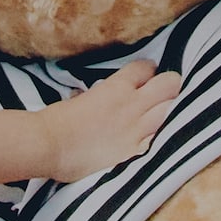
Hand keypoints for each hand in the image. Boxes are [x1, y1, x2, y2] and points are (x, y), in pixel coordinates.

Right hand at [41, 60, 180, 182]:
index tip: (145, 74)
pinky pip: (158, 140)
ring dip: (169, 109)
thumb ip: (91, 96)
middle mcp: (132, 105)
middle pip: (169, 85)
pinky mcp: (135, 151)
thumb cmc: (55, 119)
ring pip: (171, 112)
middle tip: (164, 89)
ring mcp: (137, 130)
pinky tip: (154, 136)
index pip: (145, 68)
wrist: (49, 145)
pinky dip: (158, 136)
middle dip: (170, 84)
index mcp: (116, 87)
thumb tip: (87, 96)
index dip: (147, 70)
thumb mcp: (77, 99)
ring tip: (163, 111)